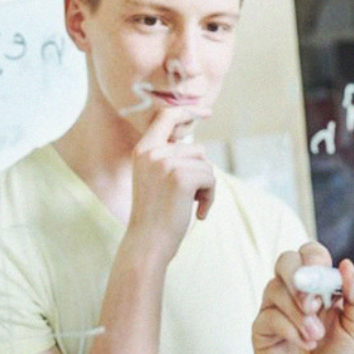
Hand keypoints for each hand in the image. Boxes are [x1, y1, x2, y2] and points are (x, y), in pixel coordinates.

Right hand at [126, 106, 214, 262]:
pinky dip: (210, 197)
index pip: (166, 117)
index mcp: (143, 150)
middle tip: (191, 199)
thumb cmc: (155, 216)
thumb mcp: (155, 180)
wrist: (147, 243)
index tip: (206, 111)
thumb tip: (198, 148)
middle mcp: (152, 152)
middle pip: (197, 149)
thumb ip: (169, 160)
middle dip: (201, 174)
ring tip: (192, 206)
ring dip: (206, 188)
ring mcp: (166, 163)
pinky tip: (198, 213)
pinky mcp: (181, 177)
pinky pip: (210, 178)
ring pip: (206, 165)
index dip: (187, 111)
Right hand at [252, 242, 353, 353]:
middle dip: (300, 276)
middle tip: (315, 302)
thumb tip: (348, 265)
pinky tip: (305, 344)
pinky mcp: (262, 330)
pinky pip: (269, 315)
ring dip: (299, 311)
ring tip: (316, 336)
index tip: (326, 274)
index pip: (311, 254)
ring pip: (275, 287)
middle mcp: (296, 294)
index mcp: (322, 288)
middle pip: (286, 260)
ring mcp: (276, 310)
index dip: (315, 258)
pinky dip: (290, 328)